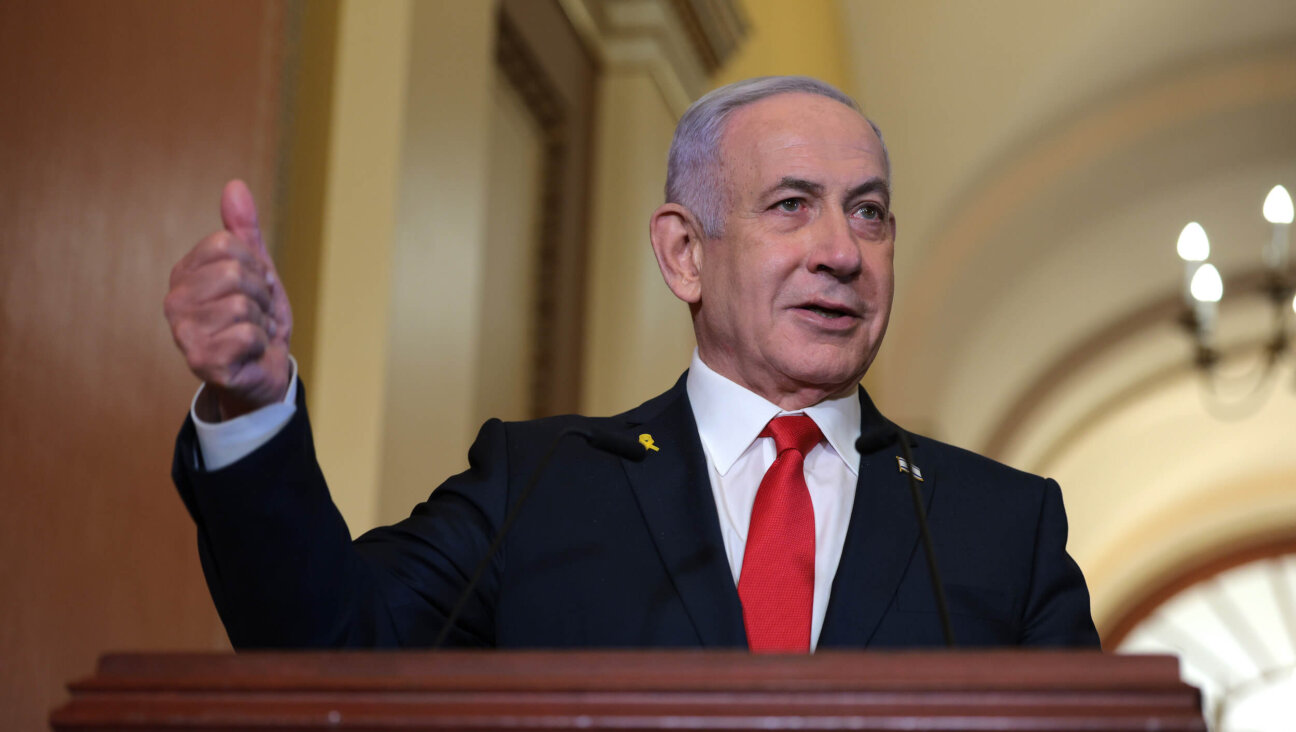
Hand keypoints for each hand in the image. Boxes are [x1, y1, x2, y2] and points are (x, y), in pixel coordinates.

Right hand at [164, 180, 292, 419]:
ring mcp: (183, 332)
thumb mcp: (257, 270)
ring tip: (252, 335)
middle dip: (261, 296)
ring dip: (261, 322)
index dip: (256, 266)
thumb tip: (235, 186)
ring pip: (243, 305)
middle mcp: (175, 300)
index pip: (228, 244)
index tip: (256, 289)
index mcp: (185, 273)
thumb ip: (244, 231)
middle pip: (235, 272)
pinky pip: (247, 334)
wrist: (263, 373)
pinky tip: (248, 354)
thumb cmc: (256, 320)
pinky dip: (259, 344)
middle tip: (256, 316)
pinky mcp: (200, 360)